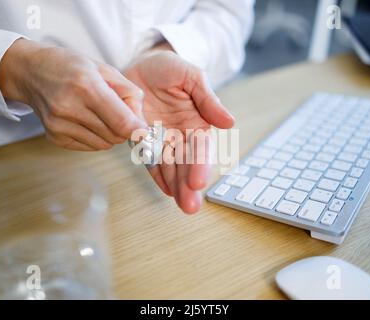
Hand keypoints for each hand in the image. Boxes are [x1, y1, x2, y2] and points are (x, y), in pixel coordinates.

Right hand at [0, 39, 145, 150]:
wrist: (30, 72)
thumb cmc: (69, 66)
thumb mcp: (104, 69)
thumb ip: (129, 93)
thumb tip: (141, 122)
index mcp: (86, 87)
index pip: (122, 122)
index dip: (138, 129)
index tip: (143, 129)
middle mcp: (70, 108)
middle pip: (115, 136)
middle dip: (124, 128)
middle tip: (118, 113)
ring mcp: (60, 125)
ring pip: (104, 144)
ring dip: (110, 134)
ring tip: (99, 114)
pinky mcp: (55, 137)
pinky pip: (90, 146)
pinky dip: (95, 137)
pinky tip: (86, 120)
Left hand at [124, 44, 234, 213]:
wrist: (140, 63)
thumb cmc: (168, 67)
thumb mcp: (191, 76)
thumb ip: (208, 99)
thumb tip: (229, 122)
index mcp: (198, 122)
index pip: (201, 148)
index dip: (200, 165)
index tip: (198, 182)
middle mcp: (182, 135)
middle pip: (187, 163)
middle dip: (189, 185)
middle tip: (190, 205)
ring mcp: (163, 140)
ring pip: (171, 167)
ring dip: (176, 186)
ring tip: (181, 204)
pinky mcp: (143, 140)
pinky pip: (150, 160)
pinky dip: (157, 175)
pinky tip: (165, 190)